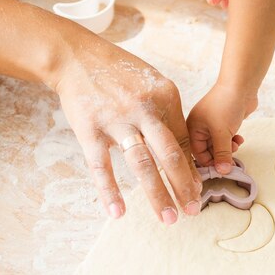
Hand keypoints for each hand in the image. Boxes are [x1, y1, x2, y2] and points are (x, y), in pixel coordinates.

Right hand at [54, 43, 201, 223]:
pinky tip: (118, 212)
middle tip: (193, 211)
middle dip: (184, 187)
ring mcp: (117, 120)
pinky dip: (110, 191)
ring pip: (142, 164)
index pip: (183, 141)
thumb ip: (167, 114)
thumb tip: (182, 151)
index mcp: (165, 97)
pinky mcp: (91, 130)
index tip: (197, 190)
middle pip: (170, 155)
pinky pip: (102, 165)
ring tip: (169, 218)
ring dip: (158, 194)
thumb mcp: (151, 84)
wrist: (76, 56)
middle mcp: (144, 110)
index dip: (191, 170)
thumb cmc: (118, 72)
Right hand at [186, 84, 257, 173]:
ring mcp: (211, 125)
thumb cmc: (226, 105)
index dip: (209, 162)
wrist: (241, 85)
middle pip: (208, 151)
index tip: (221, 168)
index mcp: (192, 128)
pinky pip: (225, 139)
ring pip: (218, 146)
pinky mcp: (223, 123)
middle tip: (231, 155)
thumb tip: (223, 172)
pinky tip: (239, 138)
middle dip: (221, 155)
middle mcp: (199, 127)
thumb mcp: (222, 133)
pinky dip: (232, 141)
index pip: (196, 153)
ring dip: (228, 148)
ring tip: (236, 144)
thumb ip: (222, 154)